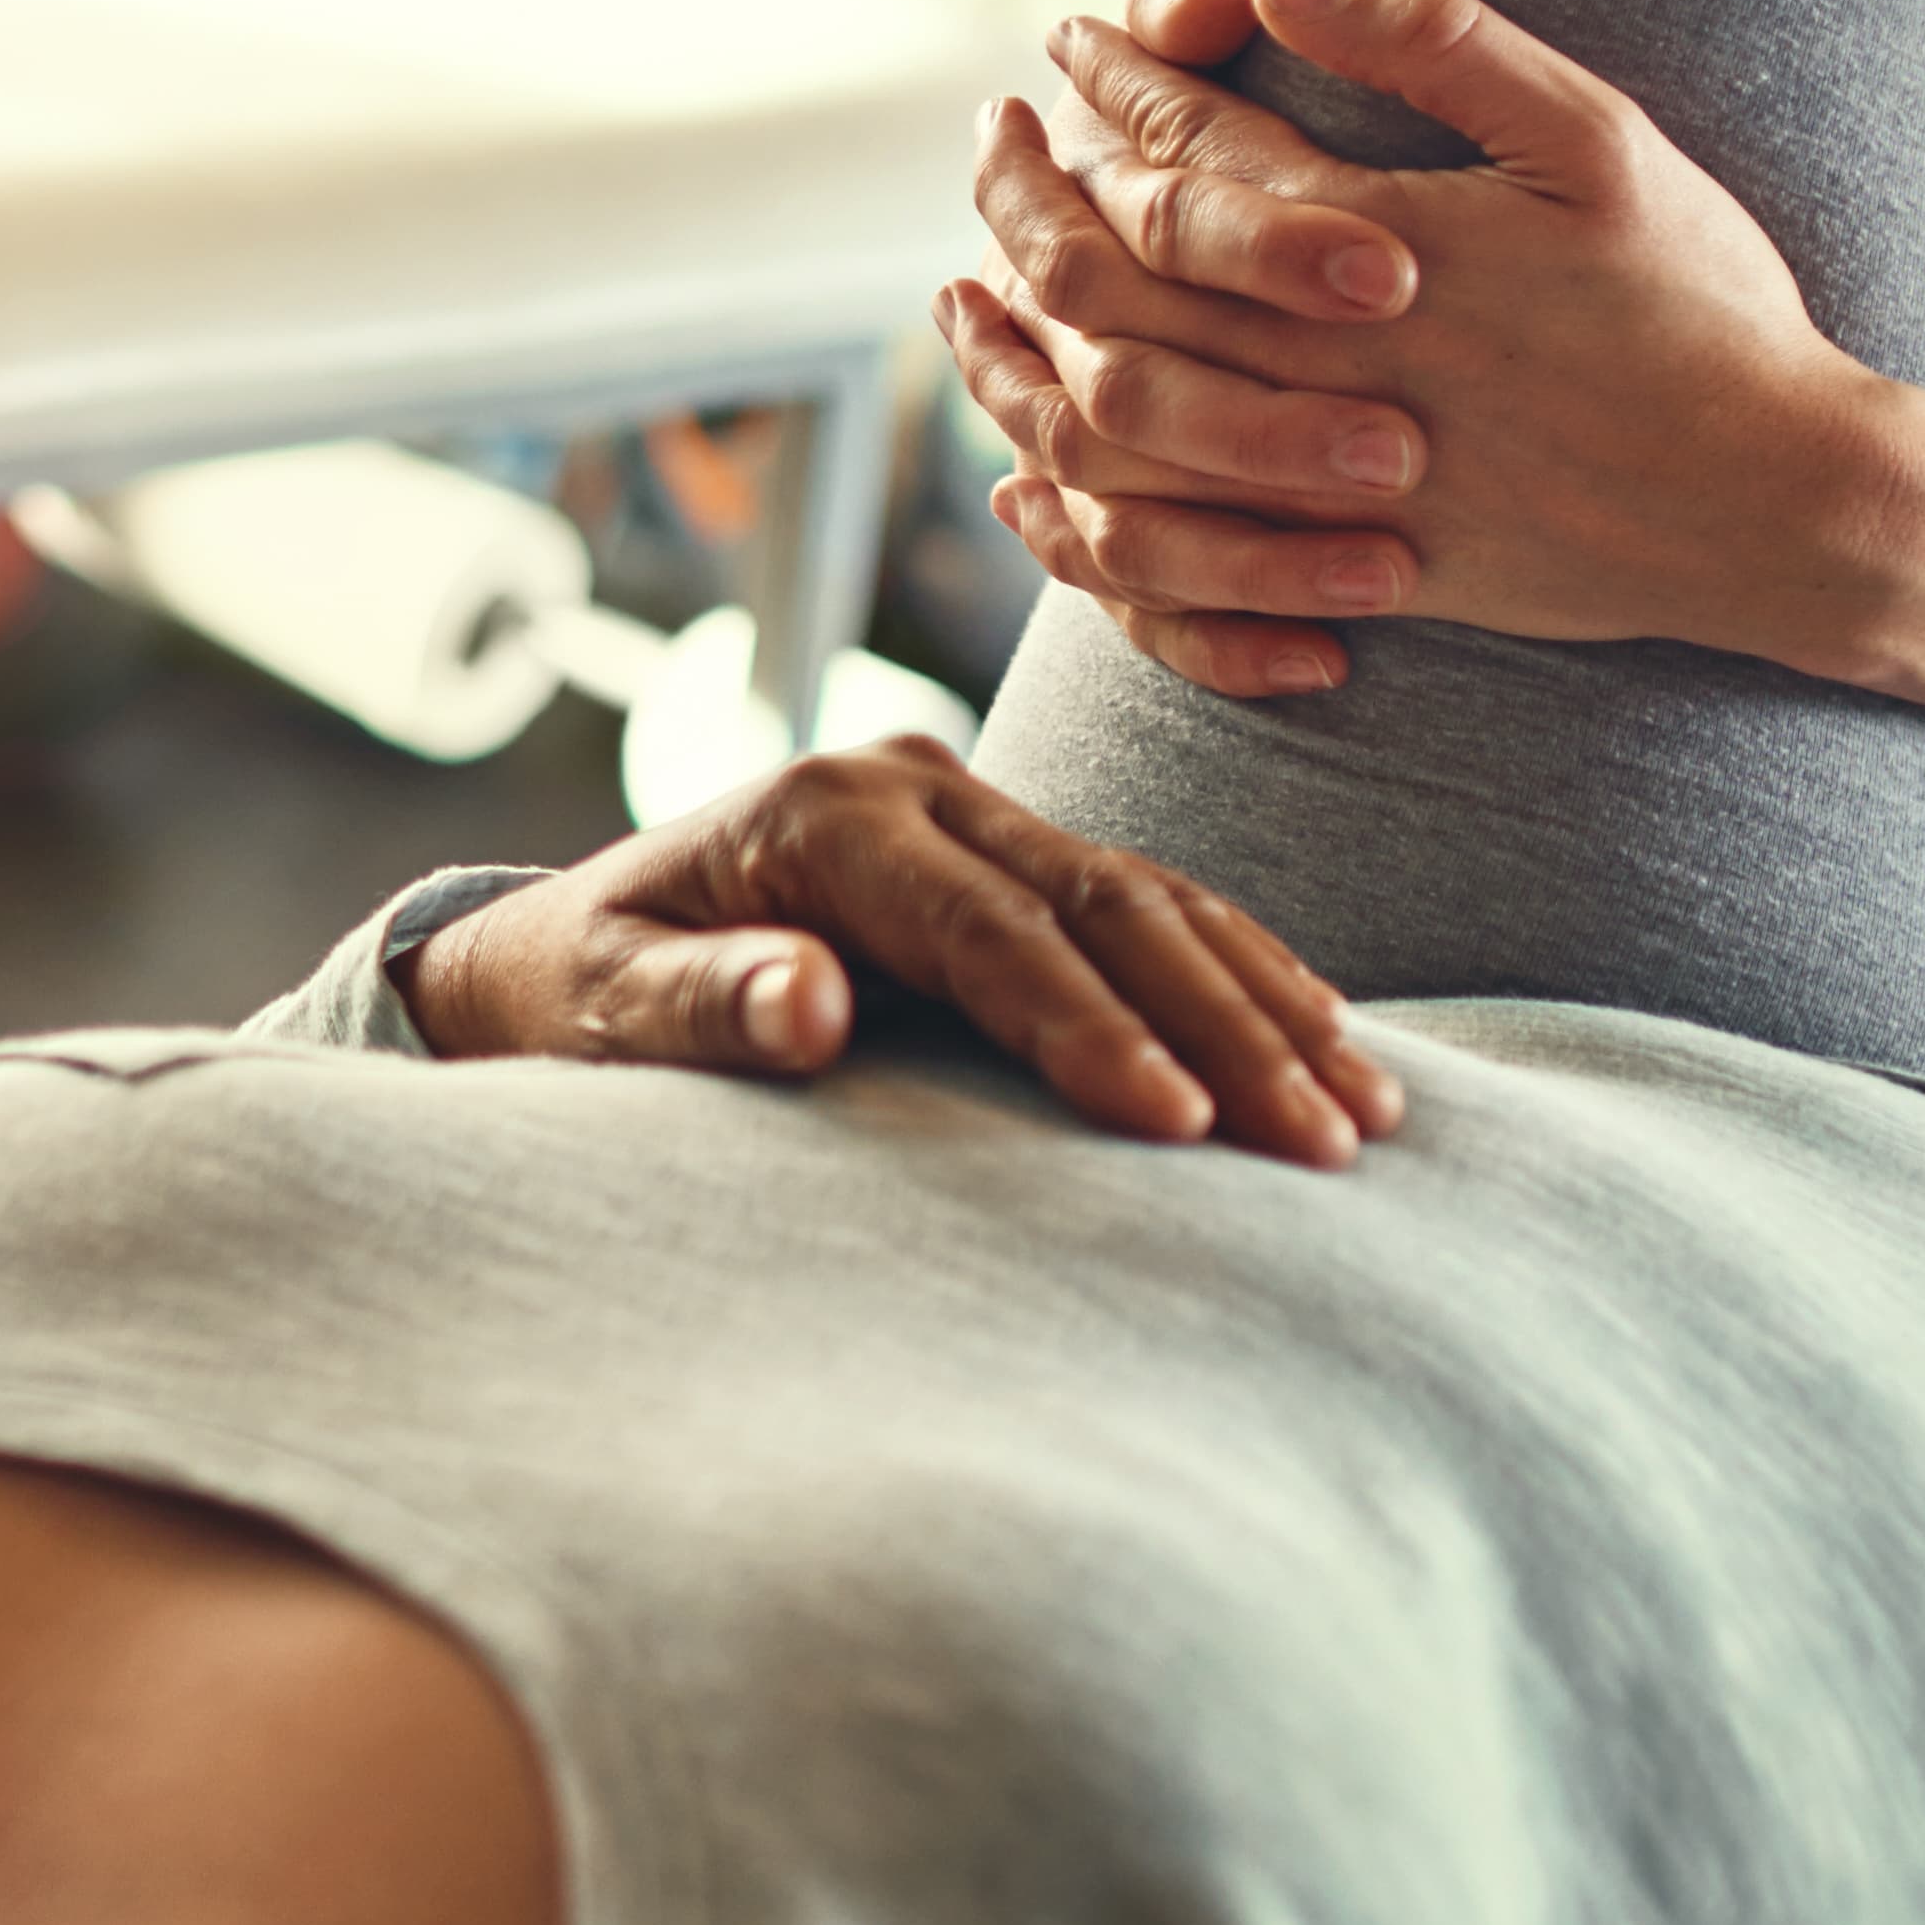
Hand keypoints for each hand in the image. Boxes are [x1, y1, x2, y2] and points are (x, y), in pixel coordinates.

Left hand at [405, 735, 1403, 1163]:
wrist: (560, 946)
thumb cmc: (576, 995)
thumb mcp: (601, 1008)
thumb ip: (701, 1008)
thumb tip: (808, 999)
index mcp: (824, 814)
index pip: (987, 931)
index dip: (1088, 1027)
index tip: (1179, 1127)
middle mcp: (913, 786)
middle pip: (1100, 905)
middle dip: (1223, 1025)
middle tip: (1325, 1139)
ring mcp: (967, 806)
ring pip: (1149, 898)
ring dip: (1263, 1002)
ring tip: (1364, 1110)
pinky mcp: (1003, 847)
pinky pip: (1148, 905)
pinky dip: (1242, 974)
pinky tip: (1327, 1045)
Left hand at [947, 0, 1909, 684]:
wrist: (1781, 506)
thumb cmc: (1703, 310)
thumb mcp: (1599, 143)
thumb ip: (1445, 47)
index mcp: (1381, 248)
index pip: (1188, 149)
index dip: (1114, 83)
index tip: (1074, 37)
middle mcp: (1331, 368)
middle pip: (1113, 275)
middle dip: (1030, 191)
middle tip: (994, 134)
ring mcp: (1332, 480)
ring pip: (1110, 418)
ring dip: (1022, 341)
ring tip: (974, 277)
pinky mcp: (1349, 570)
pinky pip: (1166, 557)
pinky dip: (1075, 507)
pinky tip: (1029, 464)